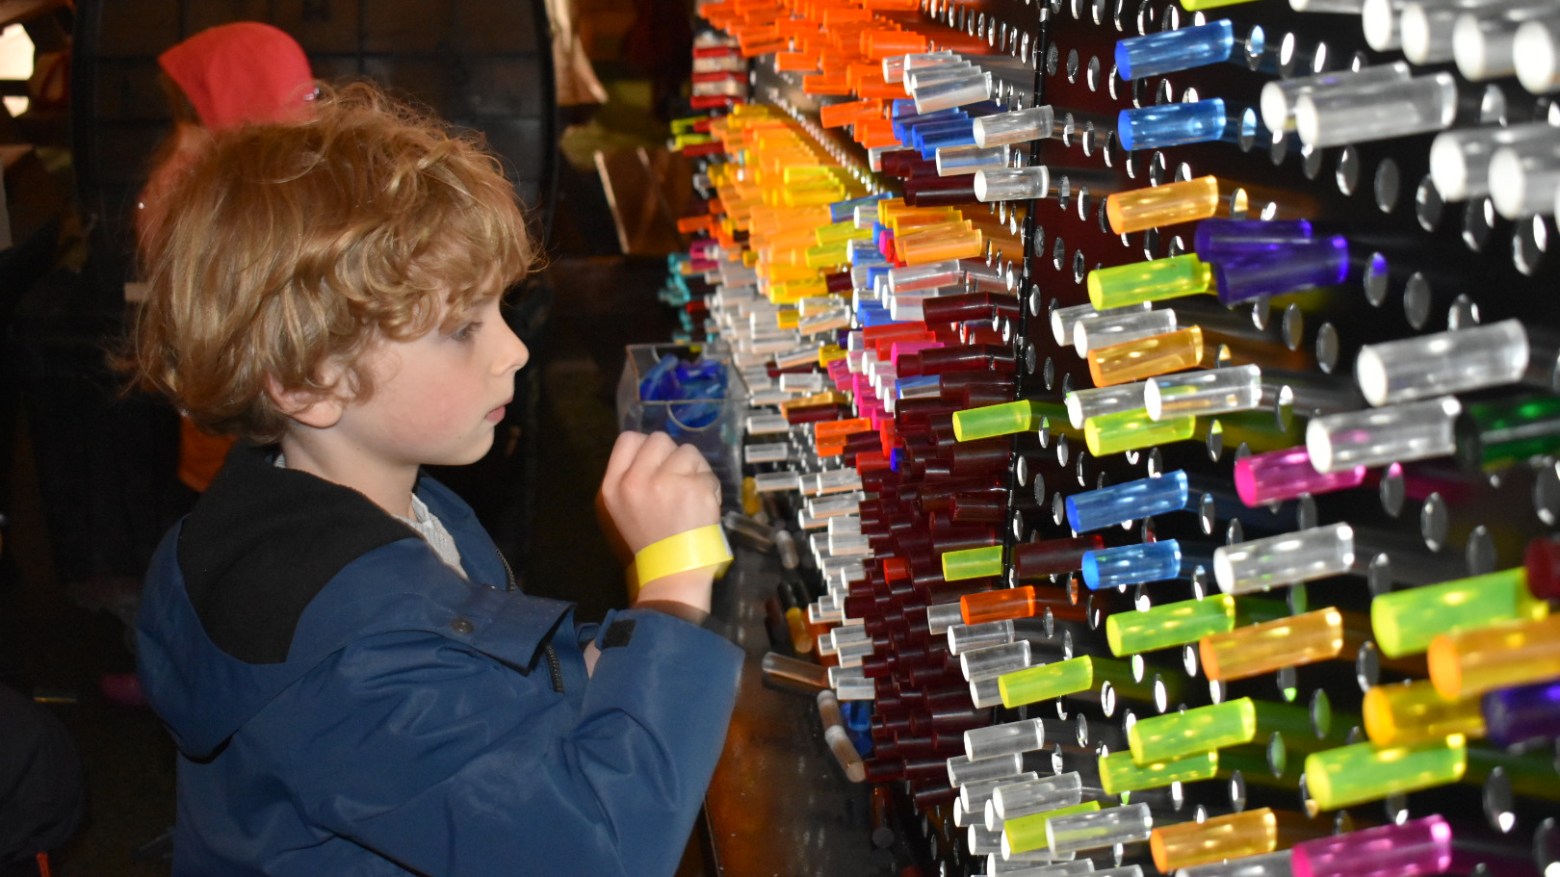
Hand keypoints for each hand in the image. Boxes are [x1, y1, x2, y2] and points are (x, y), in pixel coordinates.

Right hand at [597, 431, 721, 612]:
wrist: (672, 571)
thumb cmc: (650, 540)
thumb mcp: (623, 508)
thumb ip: (632, 477)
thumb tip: (655, 451)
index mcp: (614, 486)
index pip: (628, 439)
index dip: (646, 447)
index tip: (657, 463)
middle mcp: (637, 480)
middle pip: (659, 439)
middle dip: (672, 456)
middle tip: (676, 480)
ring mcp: (666, 482)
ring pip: (688, 452)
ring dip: (694, 469)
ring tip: (691, 495)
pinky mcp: (695, 488)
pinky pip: (708, 473)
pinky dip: (710, 487)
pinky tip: (703, 506)